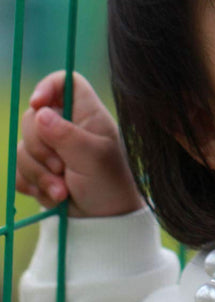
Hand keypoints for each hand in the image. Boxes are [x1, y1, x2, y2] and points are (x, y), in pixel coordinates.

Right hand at [15, 71, 143, 217]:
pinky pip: (18, 169)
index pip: (65, 81)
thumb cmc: (108, 183)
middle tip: (62, 167)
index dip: (47, 86)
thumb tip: (39, 112)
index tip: (37, 104)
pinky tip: (54, 195)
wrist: (103, 220)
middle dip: (41, 147)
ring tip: (63, 190)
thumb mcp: (93, 157)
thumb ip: (67, 135)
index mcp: (87, 114)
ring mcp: (51, 148)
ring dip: (39, 172)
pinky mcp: (38, 170)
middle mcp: (67, 126)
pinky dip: (32, 184)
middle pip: (33, 116)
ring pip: (22, 146)